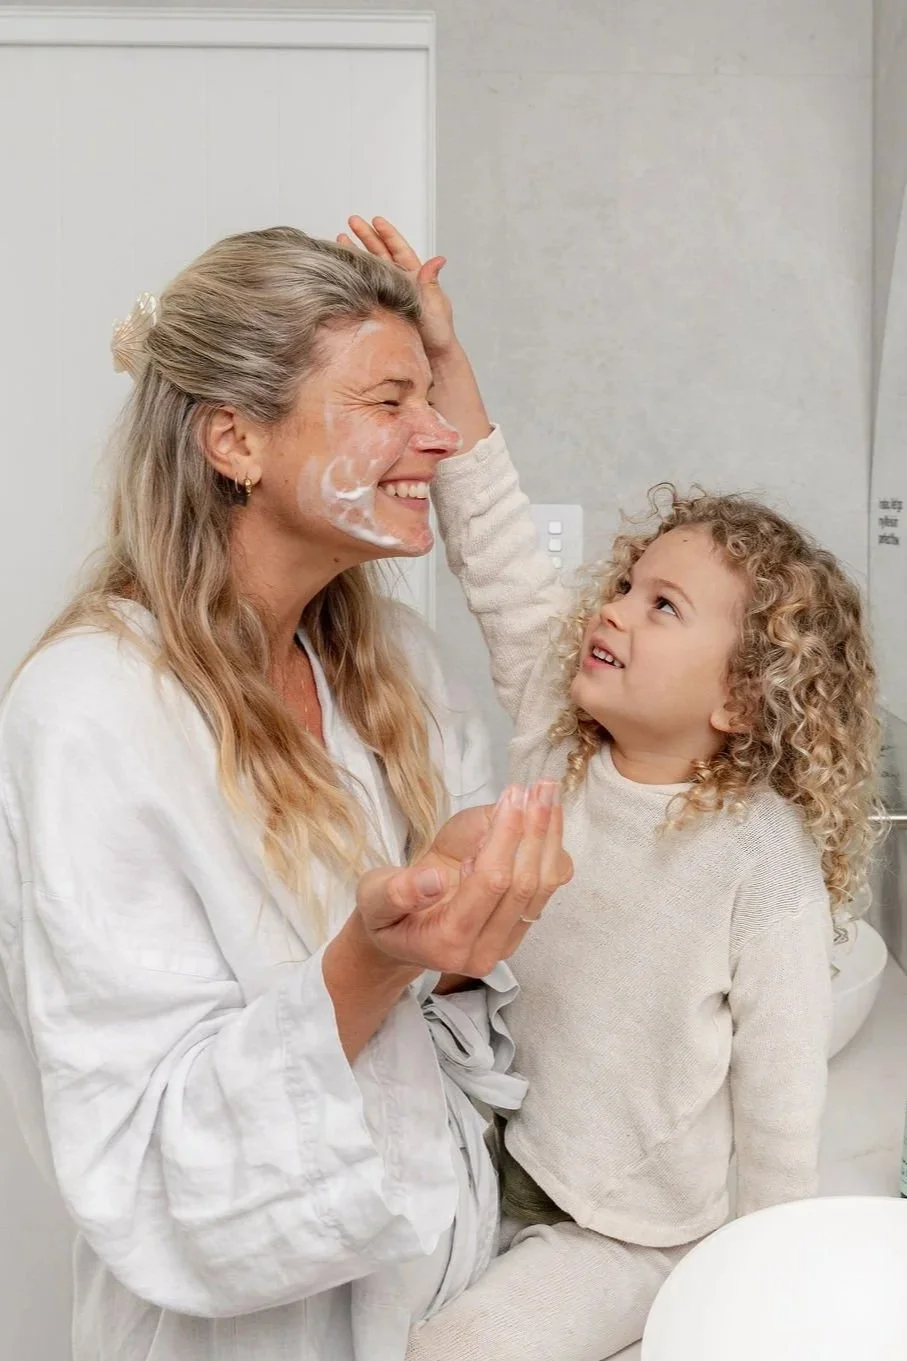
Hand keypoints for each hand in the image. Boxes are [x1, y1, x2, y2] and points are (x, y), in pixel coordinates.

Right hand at [338, 215, 455, 358]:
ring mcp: (389, 296)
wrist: (430, 359)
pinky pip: (366, 288)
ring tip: (341, 239)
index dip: (388, 235)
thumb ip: (430, 283)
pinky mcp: (380, 309)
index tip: (376, 220)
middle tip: (352, 221)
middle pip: (381, 254)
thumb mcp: (435, 305)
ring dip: (357, 254)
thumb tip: (438, 259)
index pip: (399, 251)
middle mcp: (401, 284)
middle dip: (367, 237)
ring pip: (371, 269)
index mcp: (415, 279)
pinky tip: (343, 271)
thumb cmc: (437, 335)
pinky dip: (355, 277)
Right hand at [355, 782, 572, 978]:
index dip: (505, 837)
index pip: (489, 885)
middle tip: (540, 786)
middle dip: (534, 830)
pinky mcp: (520, 926)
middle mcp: (485, 950)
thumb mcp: (373, 899)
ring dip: (551, 834)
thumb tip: (435, 880)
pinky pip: (548, 887)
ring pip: (544, 886)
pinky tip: (547, 813)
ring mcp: (507, 941)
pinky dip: (552, 846)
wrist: (402, 933)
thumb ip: (398, 892)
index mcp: (447, 943)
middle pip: (523, 885)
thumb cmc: (386, 912)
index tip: (512, 795)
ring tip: (548, 791)